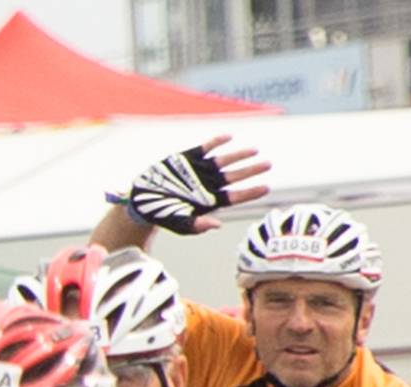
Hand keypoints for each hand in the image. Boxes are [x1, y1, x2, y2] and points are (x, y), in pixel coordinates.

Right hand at [113, 135, 271, 234]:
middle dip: (251, 170)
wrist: (143, 201)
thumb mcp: (179, 223)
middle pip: (234, 177)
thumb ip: (197, 225)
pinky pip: (206, 148)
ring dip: (239, 156)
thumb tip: (217, 225)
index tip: (266, 188)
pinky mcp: (188, 159)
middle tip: (267, 164)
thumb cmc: (163, 215)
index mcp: (210, 201)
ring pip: (224, 161)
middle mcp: (208, 185)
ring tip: (254, 150)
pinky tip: (228, 137)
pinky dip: (216, 142)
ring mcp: (199, 171)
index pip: (235, 196)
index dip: (250, 192)